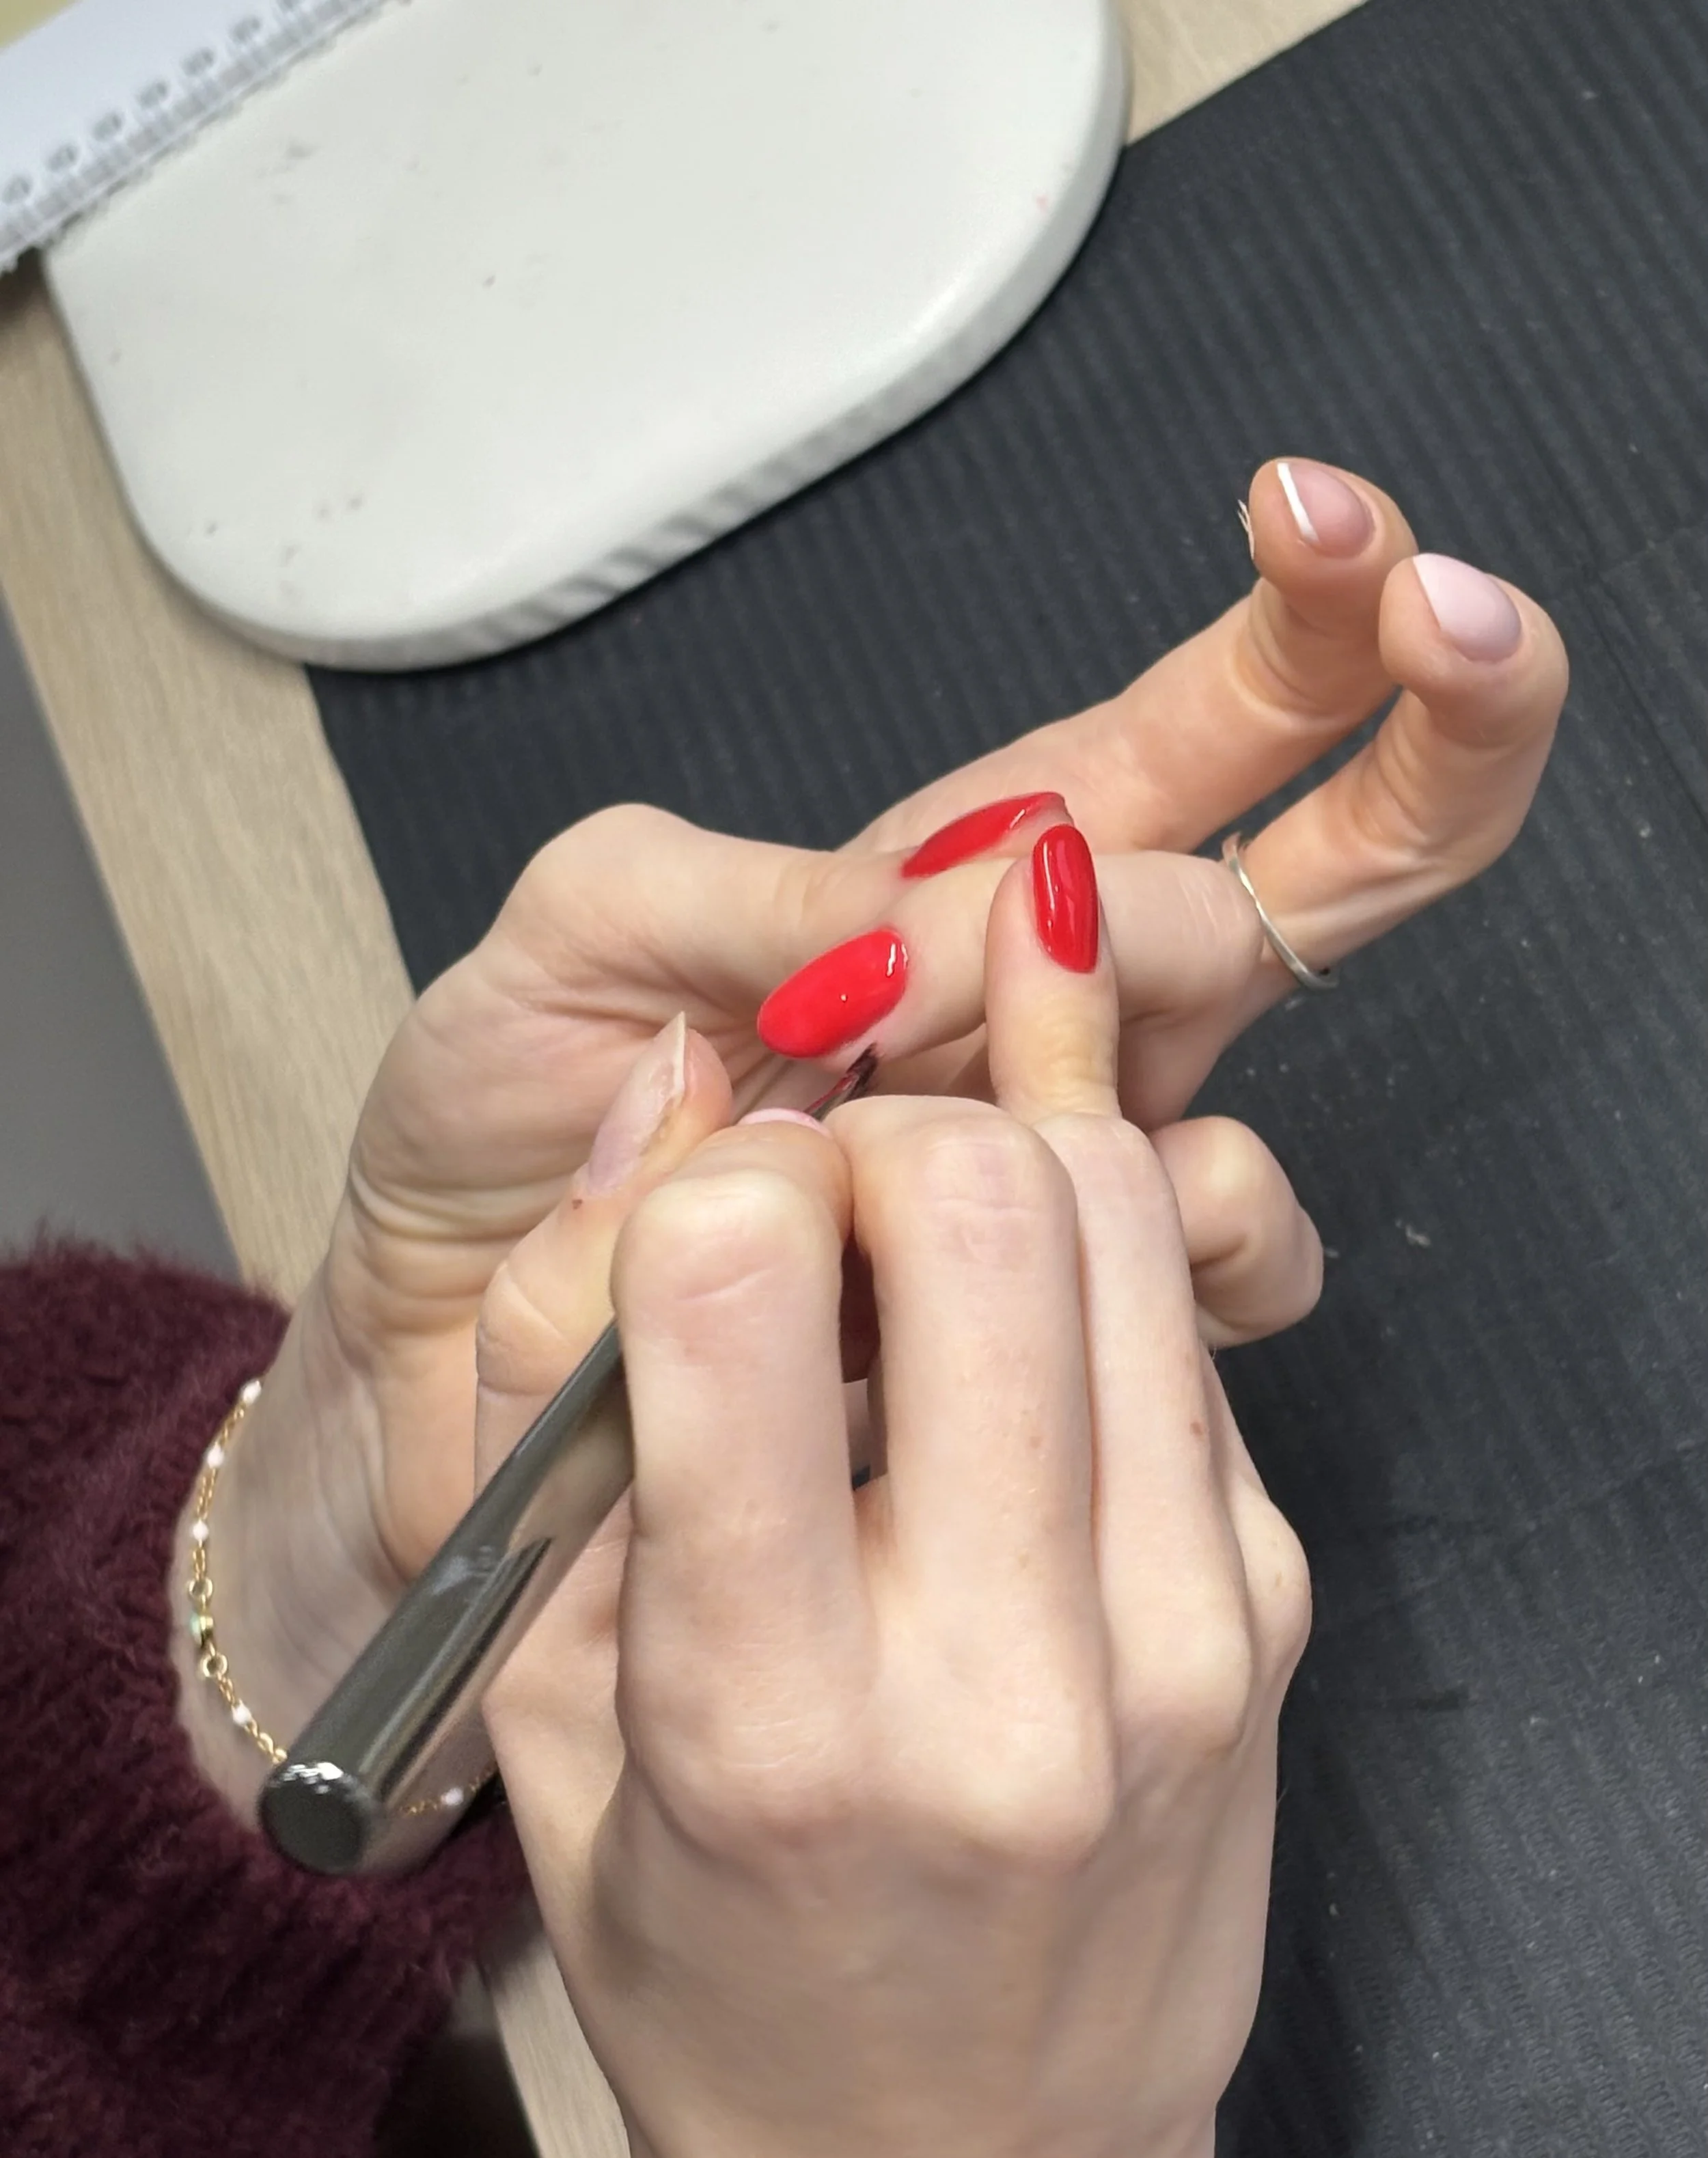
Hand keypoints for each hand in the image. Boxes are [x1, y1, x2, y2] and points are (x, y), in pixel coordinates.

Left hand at [176, 461, 1562, 1805]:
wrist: (461, 1322)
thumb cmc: (515, 1106)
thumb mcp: (587, 928)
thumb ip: (758, 893)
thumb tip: (959, 915)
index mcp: (965, 880)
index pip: (1193, 734)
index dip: (1304, 621)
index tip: (1326, 519)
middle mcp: (1056, 1023)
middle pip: (1324, 872)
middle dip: (1426, 736)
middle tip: (1457, 624)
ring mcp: (1062, 1181)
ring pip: (1255, 1103)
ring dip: (1187, 1054)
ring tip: (992, 1085)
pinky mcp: (1043, 1330)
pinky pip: (1196, 1291)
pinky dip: (1178, 1251)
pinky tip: (1074, 1236)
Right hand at [484, 829, 1306, 2157]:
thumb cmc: (718, 1965)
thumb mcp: (545, 1703)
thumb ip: (559, 1383)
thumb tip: (662, 1102)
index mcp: (772, 1715)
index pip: (747, 1278)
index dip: (715, 1188)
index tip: (712, 1240)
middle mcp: (1013, 1673)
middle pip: (991, 1194)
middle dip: (881, 1138)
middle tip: (831, 1221)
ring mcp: (1183, 1634)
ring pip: (1127, 1207)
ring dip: (1000, 1177)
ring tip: (919, 1282)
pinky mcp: (1271, 1605)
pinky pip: (1183, 1318)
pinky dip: (1084, 1282)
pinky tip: (1008, 1385)